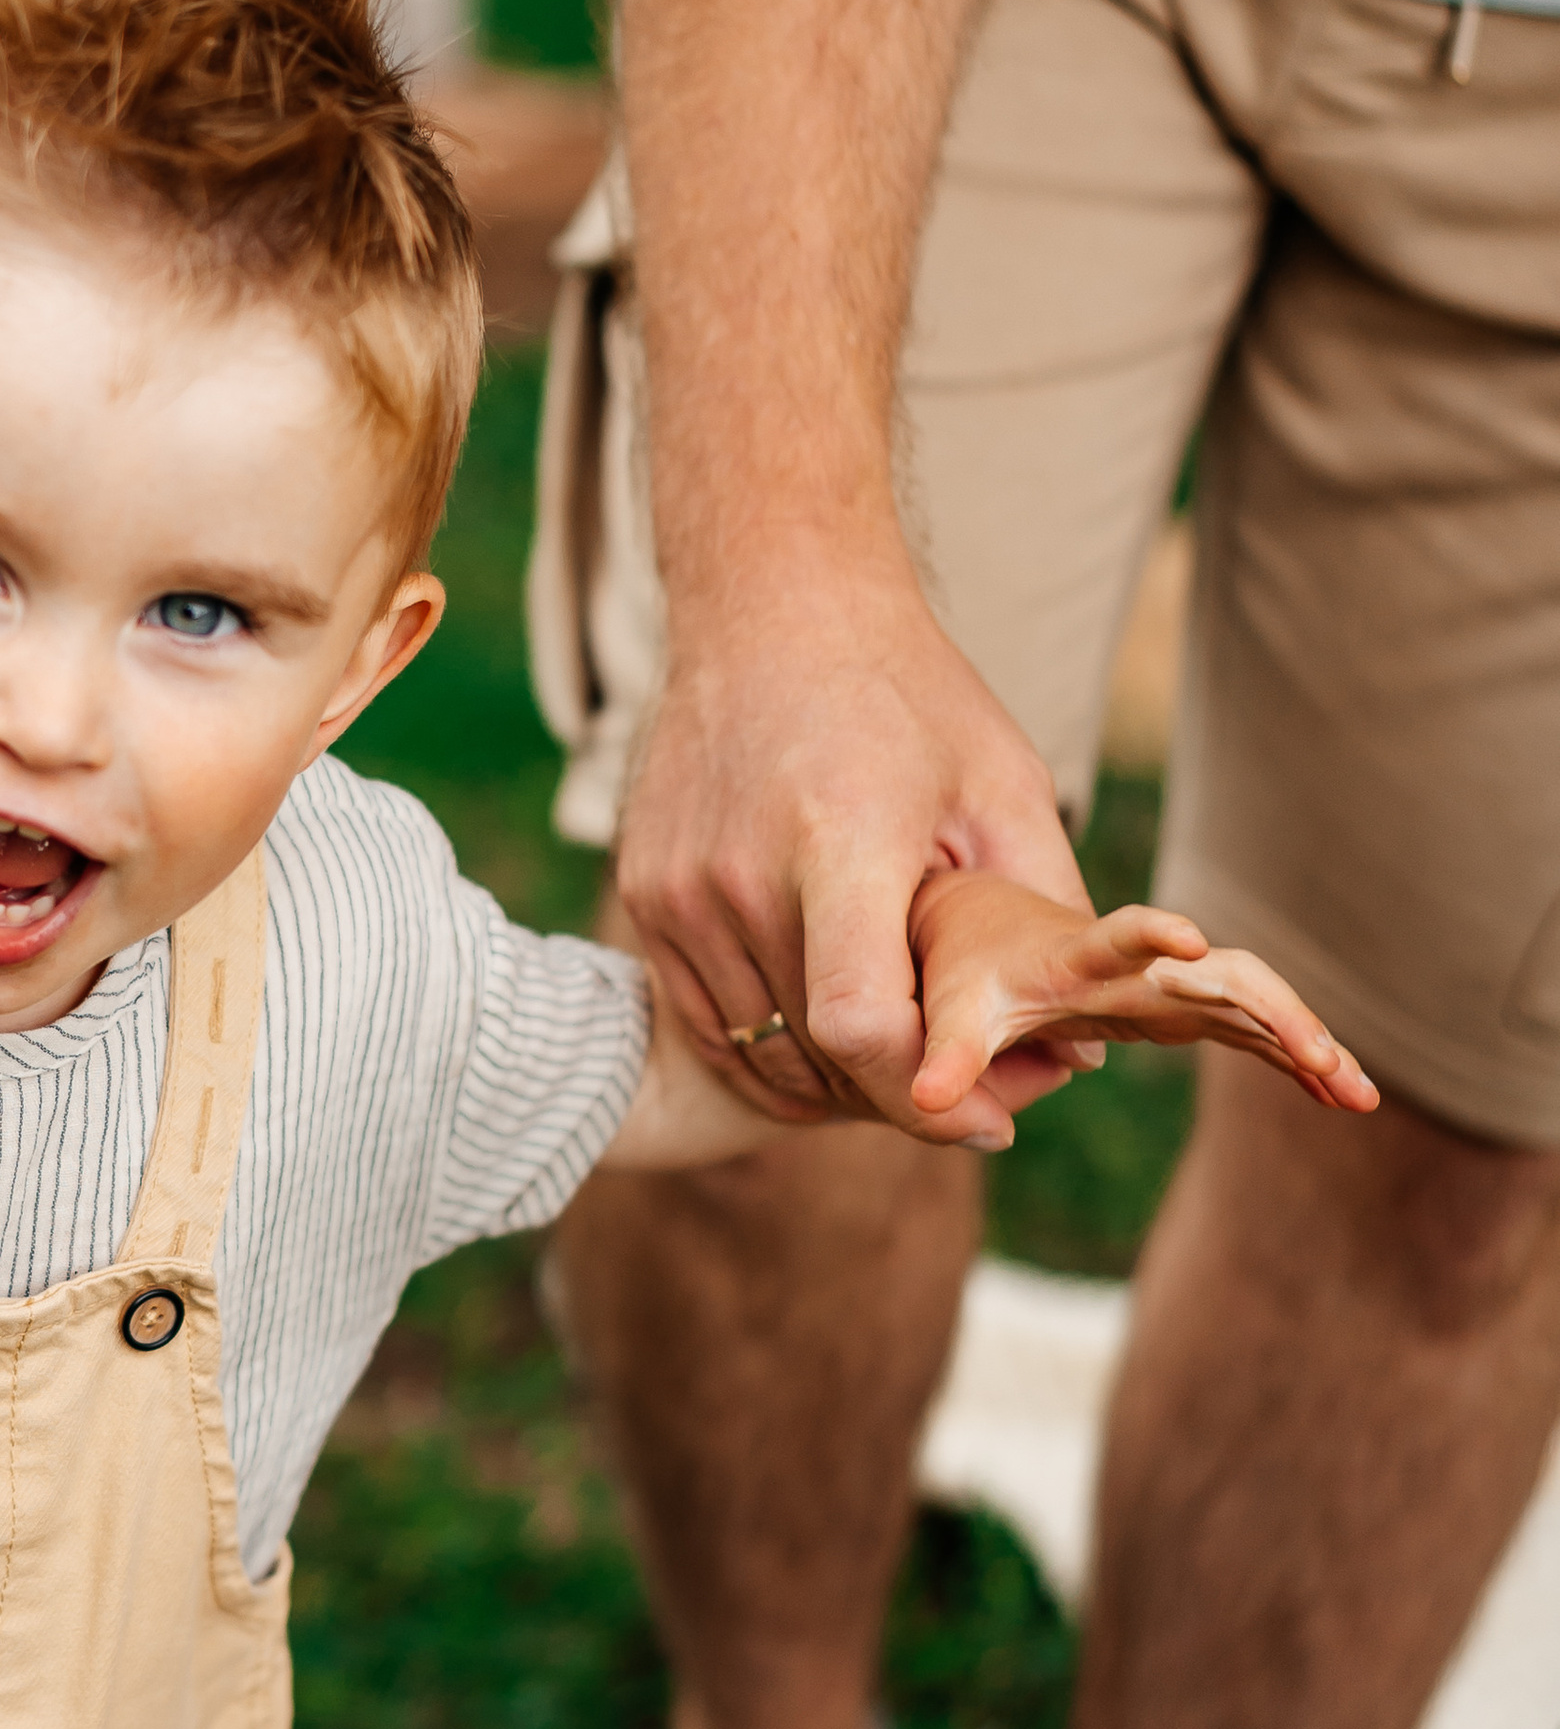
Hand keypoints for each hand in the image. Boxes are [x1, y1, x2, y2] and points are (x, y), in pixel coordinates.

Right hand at [615, 545, 1094, 1142]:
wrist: (771, 609)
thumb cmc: (907, 697)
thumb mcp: (1004, 786)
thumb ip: (1045, 914)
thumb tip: (1083, 1049)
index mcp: (841, 839)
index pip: (858, 1020)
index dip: (922, 1093)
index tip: (985, 1120)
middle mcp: (742, 873)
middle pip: (816, 1053)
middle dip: (900, 1100)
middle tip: (965, 1099)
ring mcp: (681, 889)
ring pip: (759, 1053)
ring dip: (835, 1089)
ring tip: (902, 1074)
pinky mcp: (646, 897)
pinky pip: (708, 1024)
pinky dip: (770, 1055)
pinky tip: (829, 1048)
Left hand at [907, 871, 1380, 1142]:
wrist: (981, 930)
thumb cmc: (966, 974)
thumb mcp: (951, 1014)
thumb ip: (944, 1055)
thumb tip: (928, 1105)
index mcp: (1084, 956)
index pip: (1125, 940)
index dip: (1154, 935)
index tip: (1191, 940)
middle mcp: (1146, 964)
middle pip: (1226, 977)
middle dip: (1275, 1014)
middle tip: (1322, 1060)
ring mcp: (1175, 984)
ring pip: (1257, 1003)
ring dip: (1306, 1041)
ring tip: (1359, 1094)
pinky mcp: (1187, 1008)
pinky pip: (1254, 1031)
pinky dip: (1295, 1058)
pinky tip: (1344, 1096)